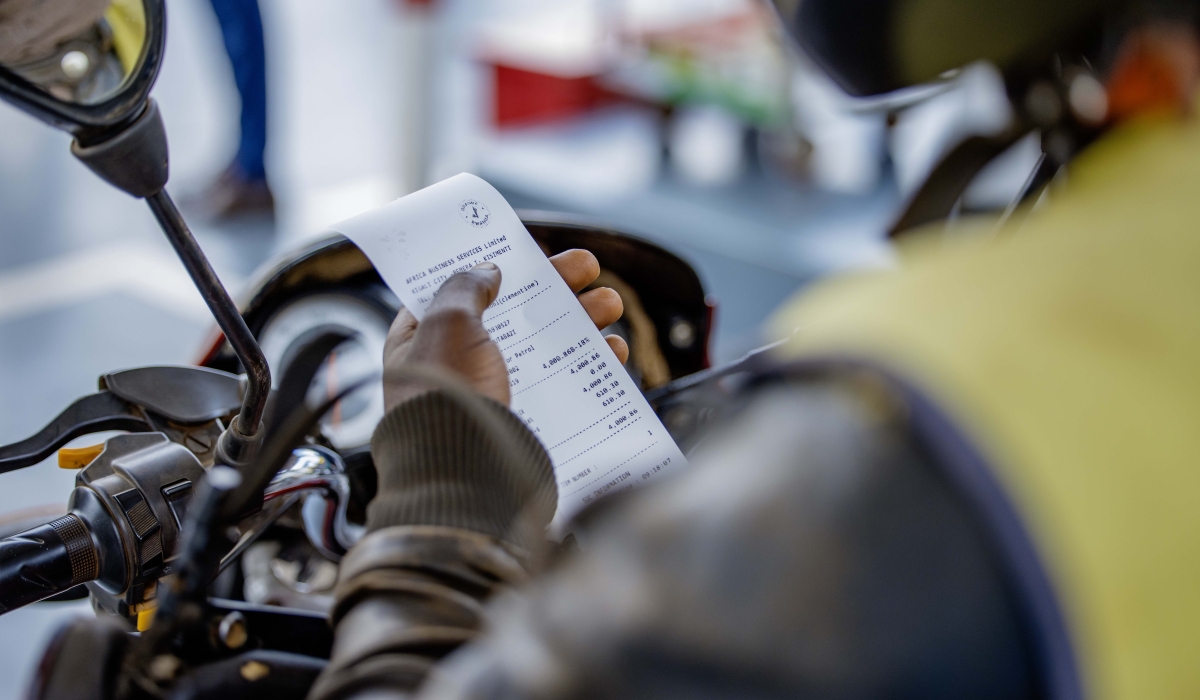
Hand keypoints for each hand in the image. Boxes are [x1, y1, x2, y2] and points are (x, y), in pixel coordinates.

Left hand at [382, 249, 626, 409]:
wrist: (466, 475)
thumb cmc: (449, 396)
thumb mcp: (448, 324)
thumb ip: (466, 287)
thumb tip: (487, 269)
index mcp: (421, 339)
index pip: (458, 289)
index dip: (494, 265)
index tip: (529, 250)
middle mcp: (457, 364)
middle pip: (513, 312)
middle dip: (555, 287)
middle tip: (589, 267)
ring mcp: (495, 392)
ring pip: (545, 345)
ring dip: (581, 319)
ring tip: (611, 305)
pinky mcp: (526, 419)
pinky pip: (564, 384)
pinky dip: (589, 364)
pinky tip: (612, 351)